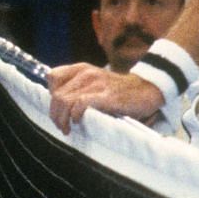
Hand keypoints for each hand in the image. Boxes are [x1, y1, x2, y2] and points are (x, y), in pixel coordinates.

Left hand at [46, 62, 164, 133]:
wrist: (147, 89)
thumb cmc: (120, 91)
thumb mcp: (96, 82)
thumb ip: (79, 87)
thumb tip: (60, 105)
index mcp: (82, 69)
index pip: (53, 77)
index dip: (51, 95)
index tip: (59, 109)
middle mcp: (86, 73)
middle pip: (57, 95)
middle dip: (55, 114)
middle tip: (62, 126)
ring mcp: (96, 84)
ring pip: (65, 100)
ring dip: (62, 118)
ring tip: (67, 129)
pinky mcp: (106, 96)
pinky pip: (80, 104)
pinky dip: (76, 115)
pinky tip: (79, 122)